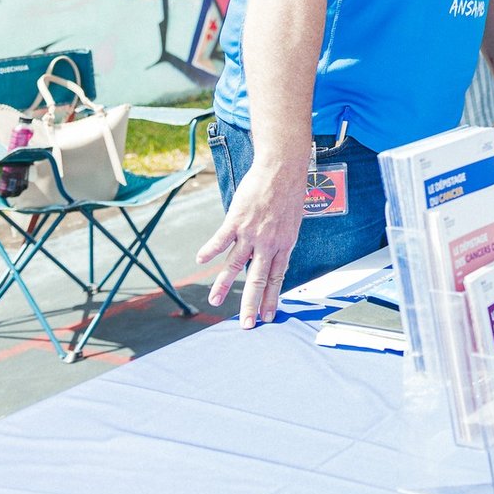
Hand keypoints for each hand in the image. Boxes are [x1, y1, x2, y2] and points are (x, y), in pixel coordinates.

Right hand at [196, 159, 305, 327]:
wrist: (283, 169)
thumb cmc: (289, 192)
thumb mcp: (292, 222)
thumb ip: (281, 241)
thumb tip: (273, 254)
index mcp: (284, 245)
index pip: (277, 278)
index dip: (271, 298)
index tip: (268, 316)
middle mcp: (268, 243)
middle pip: (258, 280)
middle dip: (251, 305)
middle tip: (246, 324)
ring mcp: (252, 233)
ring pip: (235, 265)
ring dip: (224, 285)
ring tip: (215, 301)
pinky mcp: (237, 220)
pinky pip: (221, 240)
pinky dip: (210, 250)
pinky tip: (200, 261)